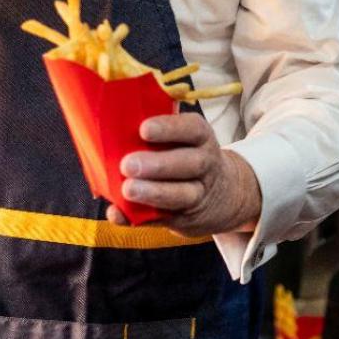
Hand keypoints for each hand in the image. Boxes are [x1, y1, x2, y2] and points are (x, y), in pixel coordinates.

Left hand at [110, 113, 262, 237]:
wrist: (223, 195)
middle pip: (190, 164)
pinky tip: (118, 213)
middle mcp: (205, 165)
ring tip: (128, 190)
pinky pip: (163, 219)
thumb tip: (115, 119)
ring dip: (153, 193)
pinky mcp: (185, 219)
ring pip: (182, 195)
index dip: (169, 128)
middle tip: (128, 164)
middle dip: (158, 165)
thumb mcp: (185, 139)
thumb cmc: (186, 157)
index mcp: (201, 139)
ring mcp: (198, 194)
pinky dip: (138, 218)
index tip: (143, 129)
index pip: (193, 129)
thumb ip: (159, 131)